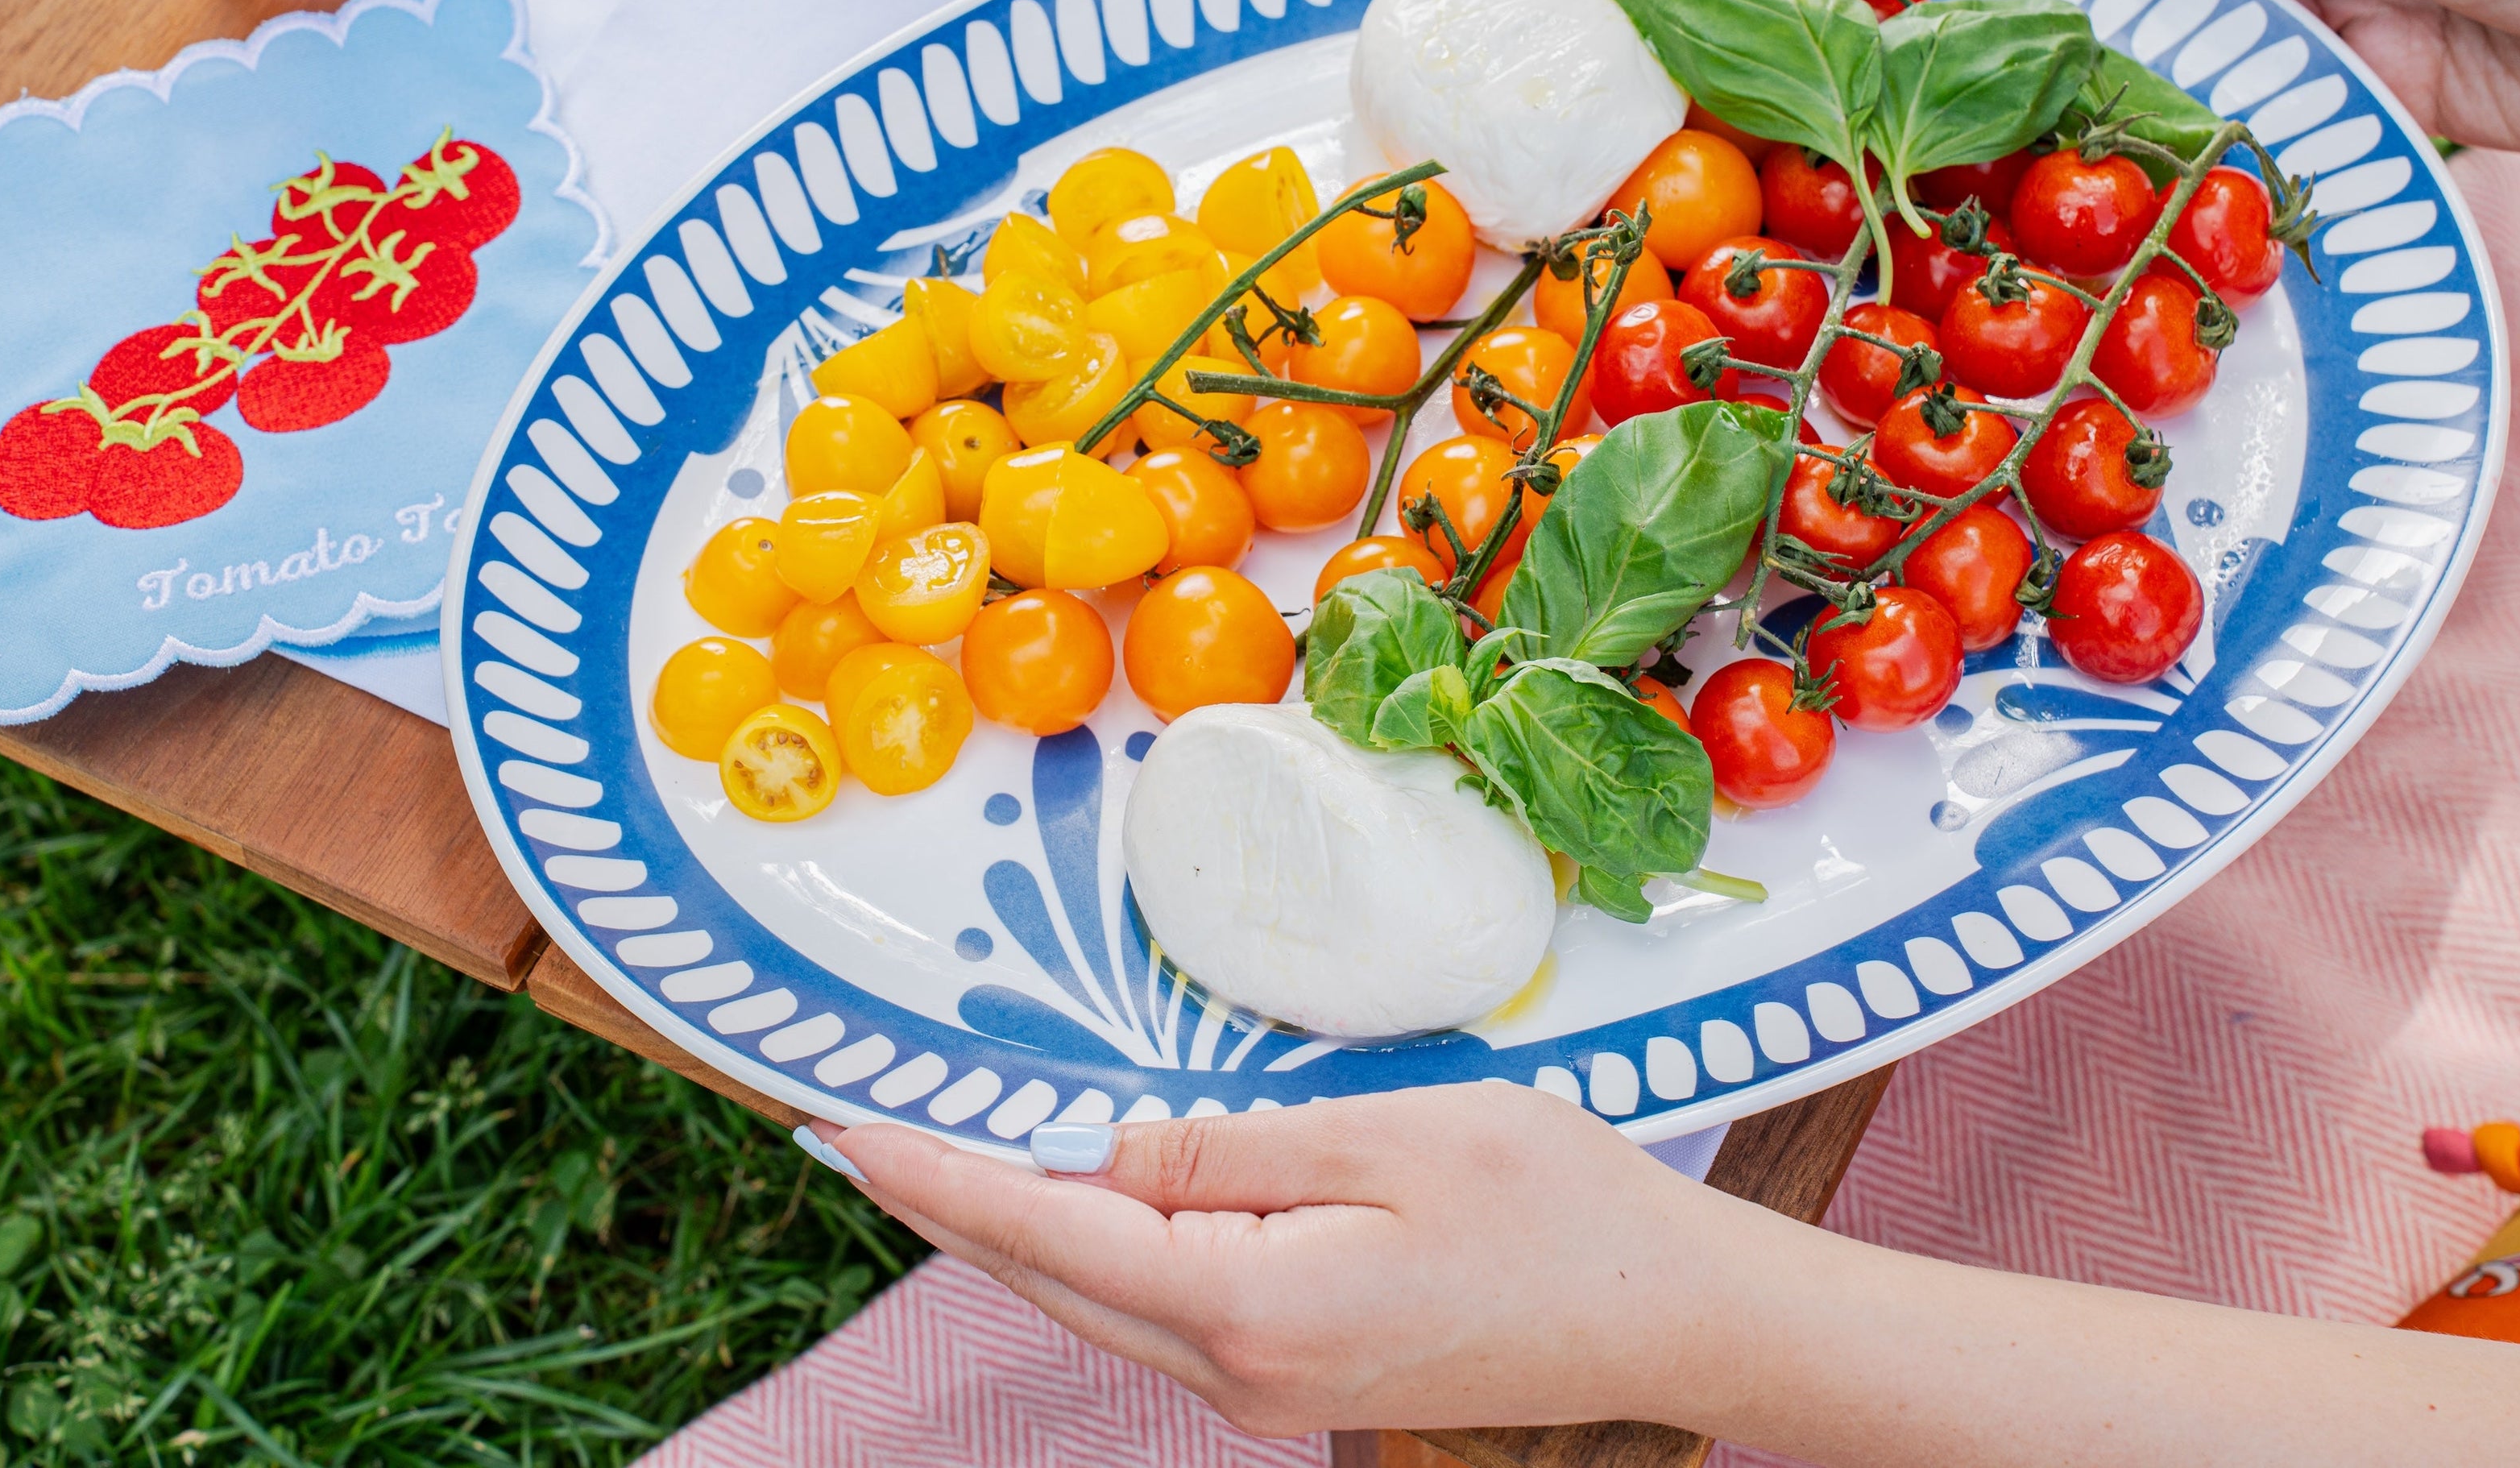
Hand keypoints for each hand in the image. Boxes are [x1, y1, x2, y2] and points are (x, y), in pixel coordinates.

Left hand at [829, 1082, 1758, 1436]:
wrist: (1671, 1319)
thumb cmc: (1557, 1209)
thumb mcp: (1394, 1136)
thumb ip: (1232, 1146)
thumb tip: (1107, 1150)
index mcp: (1251, 1306)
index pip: (1050, 1230)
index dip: (940, 1176)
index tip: (848, 1130)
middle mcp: (1236, 1371)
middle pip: (1052, 1277)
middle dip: (946, 1204)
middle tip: (852, 1134)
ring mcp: (1263, 1389)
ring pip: (1098, 1298)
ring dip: (1013, 1229)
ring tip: (933, 1155)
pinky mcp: (1295, 1379)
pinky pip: (1158, 1307)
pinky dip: (1092, 1248)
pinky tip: (1068, 1196)